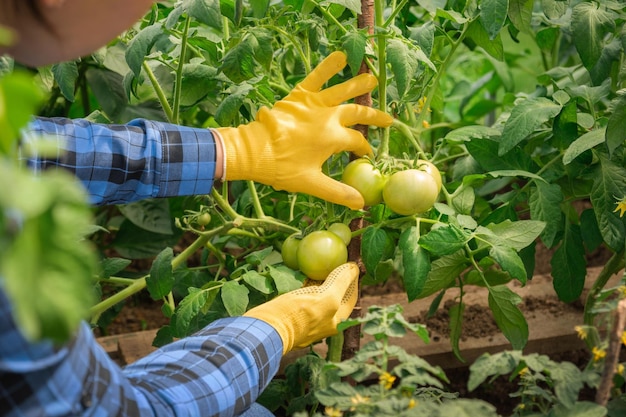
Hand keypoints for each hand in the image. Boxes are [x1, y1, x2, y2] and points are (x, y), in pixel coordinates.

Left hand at [213, 51, 392, 208]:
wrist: (254, 150)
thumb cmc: (282, 168)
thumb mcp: (311, 183)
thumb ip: (337, 192)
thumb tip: (360, 204)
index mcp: (333, 138)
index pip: (357, 141)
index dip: (364, 149)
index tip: (366, 154)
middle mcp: (329, 118)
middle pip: (357, 113)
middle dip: (374, 116)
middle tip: (388, 119)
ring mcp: (315, 104)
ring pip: (342, 91)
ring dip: (359, 84)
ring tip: (373, 78)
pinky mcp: (299, 95)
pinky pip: (316, 77)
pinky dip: (327, 66)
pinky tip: (340, 56)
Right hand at [243, 262, 358, 353]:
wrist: (267, 329)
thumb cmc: (298, 316)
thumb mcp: (326, 298)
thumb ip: (341, 283)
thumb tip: (354, 268)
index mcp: (336, 322)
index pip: (350, 296)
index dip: (352, 279)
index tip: (350, 263)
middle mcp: (324, 323)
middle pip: (335, 296)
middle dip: (335, 279)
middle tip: (334, 261)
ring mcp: (307, 320)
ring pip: (318, 296)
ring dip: (320, 281)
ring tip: (319, 265)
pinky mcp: (292, 315)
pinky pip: (304, 297)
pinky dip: (306, 286)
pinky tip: (303, 276)